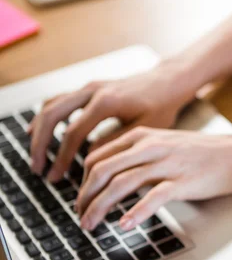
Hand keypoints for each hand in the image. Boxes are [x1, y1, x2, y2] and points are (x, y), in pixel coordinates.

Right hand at [28, 62, 197, 182]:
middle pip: (52, 116)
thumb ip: (116, 143)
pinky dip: (46, 116)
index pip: (74, 133)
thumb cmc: (162, 105)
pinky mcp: (90, 88)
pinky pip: (59, 100)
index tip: (56, 178)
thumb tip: (91, 160)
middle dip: (41, 144)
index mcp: (106, 102)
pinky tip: (40, 132)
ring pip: (51, 105)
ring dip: (39, 130)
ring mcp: (89, 87)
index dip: (63, 158)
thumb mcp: (145, 129)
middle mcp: (93, 90)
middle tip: (37, 168)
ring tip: (36, 156)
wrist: (168, 82)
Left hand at [76, 127, 231, 230]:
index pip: (97, 156)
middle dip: (84, 196)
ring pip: (121, 184)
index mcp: (142, 136)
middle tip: (80, 216)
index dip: (82, 181)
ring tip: (91, 225)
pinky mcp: (184, 181)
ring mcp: (167, 163)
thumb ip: (139, 155)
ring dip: (100, 207)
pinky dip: (135, 212)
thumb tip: (114, 176)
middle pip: (102, 170)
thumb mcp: (165, 144)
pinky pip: (153, 197)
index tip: (81, 199)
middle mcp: (150, 146)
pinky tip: (124, 225)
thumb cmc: (204, 152)